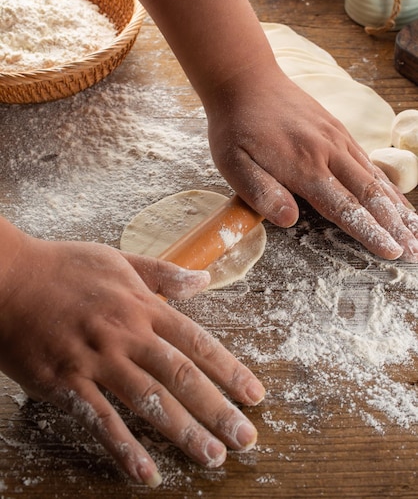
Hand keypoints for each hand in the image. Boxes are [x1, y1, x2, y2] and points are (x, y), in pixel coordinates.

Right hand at [0, 234, 264, 487]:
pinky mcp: (65, 382)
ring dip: (183, 432)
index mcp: (142, 305)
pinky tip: (146, 472)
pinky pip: (100, 420)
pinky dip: (124, 447)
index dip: (229, 370)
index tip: (255, 395)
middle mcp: (126, 334)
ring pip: (148, 401)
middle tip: (246, 438)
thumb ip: (163, 273)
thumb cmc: (63, 267)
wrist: (8, 277)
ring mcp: (96, 359)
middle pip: (181, 376)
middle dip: (218, 409)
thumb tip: (204, 279)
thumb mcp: (118, 260)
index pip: (197, 341)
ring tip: (212, 457)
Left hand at [206, 65, 417, 261]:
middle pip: (370, 195)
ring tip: (417, 232)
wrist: (245, 79)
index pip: (345, 207)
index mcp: (304, 166)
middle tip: (415, 252)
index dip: (370, 233)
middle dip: (395, 227)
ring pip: (375, 179)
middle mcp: (328, 152)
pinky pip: (369, 161)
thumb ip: (261, 192)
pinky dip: (387, 184)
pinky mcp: (337, 129)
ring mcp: (336, 138)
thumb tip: (289, 220)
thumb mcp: (234, 162)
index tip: (392, 253)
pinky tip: (396, 199)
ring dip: (398, 208)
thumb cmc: (236, 126)